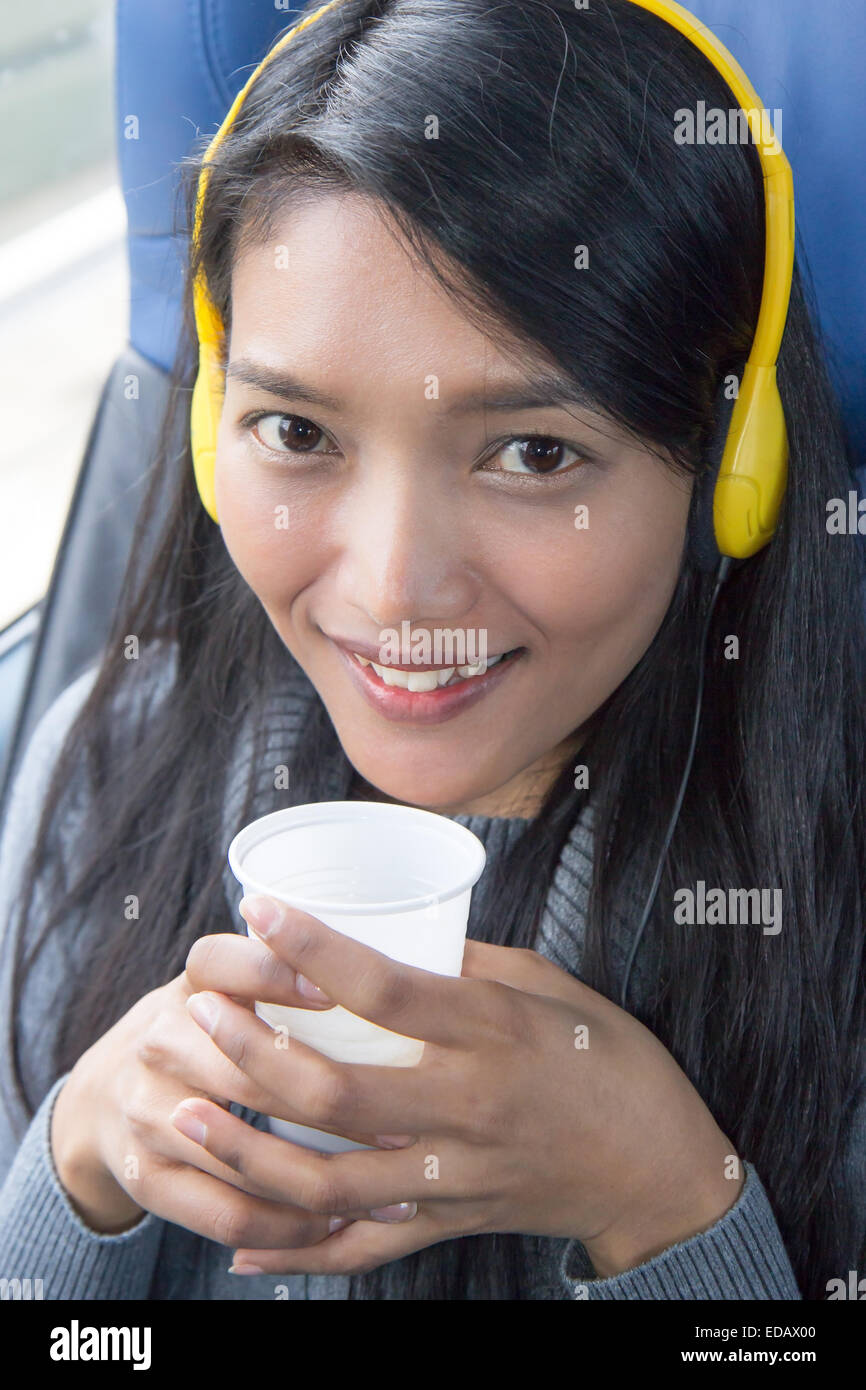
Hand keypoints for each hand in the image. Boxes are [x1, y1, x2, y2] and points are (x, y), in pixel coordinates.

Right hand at [49, 926, 387, 1242]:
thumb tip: (403, 965)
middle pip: (245, 1073)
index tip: (337, 992)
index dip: (276, 973)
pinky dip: (285, 1226)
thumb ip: (298, 970)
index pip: (223, 963)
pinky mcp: (145, 1176)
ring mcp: (146, 1111)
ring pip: (241, 1152)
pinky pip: (224, 1213)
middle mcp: (159, 1039)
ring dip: (321, 1179)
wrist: (108, 1093)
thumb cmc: (211, 1027)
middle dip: (332, 1104)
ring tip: (390, 1189)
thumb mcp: (236, 984)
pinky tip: (333, 1224)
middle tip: (405, 1126)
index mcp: (192, 983)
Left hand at [176, 896, 743, 1277]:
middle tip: (200, 1017)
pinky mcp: (453, 1221)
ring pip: (332, 1182)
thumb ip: (468, 966)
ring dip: (250, 1154)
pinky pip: (366, 1247)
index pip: (386, 989)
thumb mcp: (551, 986)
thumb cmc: (610, 1059)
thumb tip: (394, 938)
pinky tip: (241, 1245)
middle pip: (337, 1093)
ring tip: (188, 1118)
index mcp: (494, 1033)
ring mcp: (457, 1175)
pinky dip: (300, 1253)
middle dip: (253, 1056)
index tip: (258, 910)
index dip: (314, 949)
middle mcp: (468, 1107)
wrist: (661, 1167)